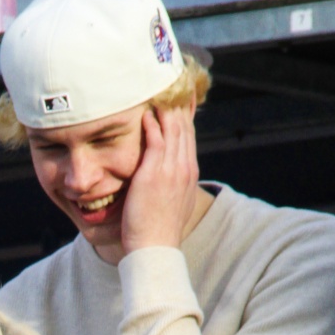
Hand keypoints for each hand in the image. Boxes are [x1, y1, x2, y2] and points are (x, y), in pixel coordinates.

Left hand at [121, 106, 199, 256]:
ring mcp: (171, 169)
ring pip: (173, 129)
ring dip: (165, 108)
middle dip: (177, 105)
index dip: (183, 115)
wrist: (155, 248)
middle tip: (168, 85)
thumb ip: (171, 183)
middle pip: (184, 126)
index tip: (177, 99)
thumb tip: (166, 177)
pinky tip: (145, 113)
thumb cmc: (157, 231)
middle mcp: (184, 167)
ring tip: (155, 91)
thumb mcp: (172, 202)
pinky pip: (156, 140)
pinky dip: (152, 124)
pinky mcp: (154, 173)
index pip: (188, 135)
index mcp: (189, 173)